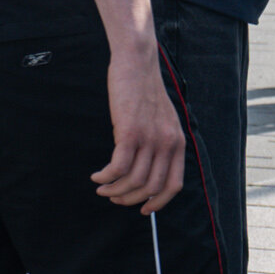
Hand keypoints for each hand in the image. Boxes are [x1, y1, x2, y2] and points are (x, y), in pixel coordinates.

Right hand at [90, 43, 186, 213]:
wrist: (137, 63)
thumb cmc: (145, 91)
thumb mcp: (163, 120)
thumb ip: (161, 142)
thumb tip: (148, 169)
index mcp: (177, 143)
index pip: (173, 185)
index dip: (158, 202)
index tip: (143, 209)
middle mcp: (167, 144)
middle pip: (151, 188)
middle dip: (130, 199)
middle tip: (113, 197)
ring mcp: (149, 138)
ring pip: (133, 181)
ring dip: (114, 190)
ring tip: (102, 187)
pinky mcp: (130, 132)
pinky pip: (118, 168)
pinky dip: (105, 177)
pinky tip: (97, 175)